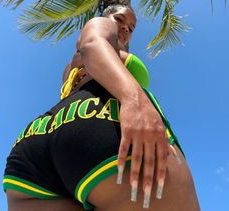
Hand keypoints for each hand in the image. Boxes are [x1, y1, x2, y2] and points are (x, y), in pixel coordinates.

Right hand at [117, 89, 177, 207]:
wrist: (135, 98)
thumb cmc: (148, 112)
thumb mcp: (161, 124)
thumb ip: (165, 140)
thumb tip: (172, 155)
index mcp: (160, 135)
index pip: (162, 159)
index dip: (161, 174)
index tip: (160, 187)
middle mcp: (150, 136)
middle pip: (149, 161)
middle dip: (149, 179)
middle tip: (147, 193)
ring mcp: (138, 134)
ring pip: (136, 158)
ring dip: (135, 174)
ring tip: (133, 187)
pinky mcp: (126, 131)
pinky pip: (123, 149)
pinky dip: (120, 160)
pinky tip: (119, 171)